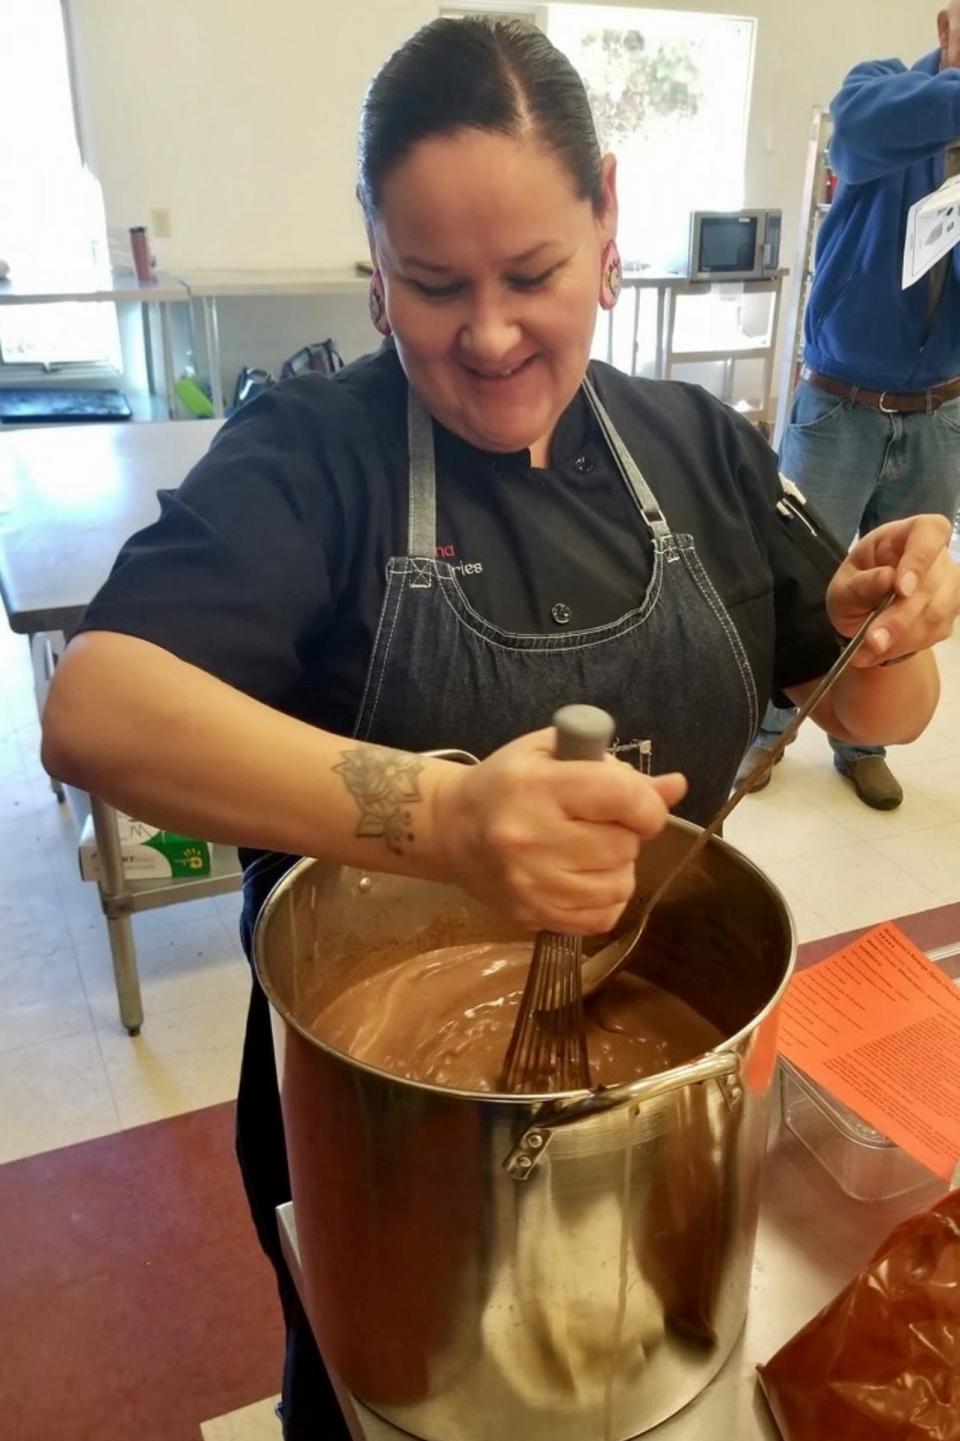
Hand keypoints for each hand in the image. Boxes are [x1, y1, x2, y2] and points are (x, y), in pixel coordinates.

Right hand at [431, 727, 686, 934]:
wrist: (452, 829)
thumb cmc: (507, 783)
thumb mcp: (553, 756)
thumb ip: (616, 769)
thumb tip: (677, 788)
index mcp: (536, 786)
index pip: (621, 796)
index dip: (646, 804)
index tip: (638, 806)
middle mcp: (530, 838)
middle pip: (623, 846)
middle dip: (624, 835)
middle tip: (597, 825)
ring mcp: (531, 884)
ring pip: (619, 884)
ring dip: (617, 868)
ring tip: (588, 852)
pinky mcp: (533, 916)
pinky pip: (603, 917)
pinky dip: (605, 898)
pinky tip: (583, 879)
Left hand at [826, 514, 959, 666]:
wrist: (864, 616)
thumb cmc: (854, 589)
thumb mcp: (843, 586)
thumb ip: (860, 585)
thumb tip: (888, 579)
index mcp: (908, 534)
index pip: (929, 532)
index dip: (919, 560)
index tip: (901, 589)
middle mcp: (938, 556)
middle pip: (932, 583)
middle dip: (900, 617)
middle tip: (871, 640)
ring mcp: (949, 584)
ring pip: (937, 612)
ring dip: (902, 637)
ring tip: (869, 650)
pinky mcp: (951, 613)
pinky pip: (935, 632)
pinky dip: (907, 646)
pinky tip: (883, 650)